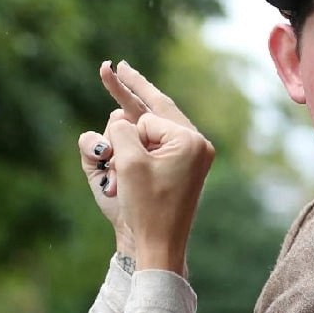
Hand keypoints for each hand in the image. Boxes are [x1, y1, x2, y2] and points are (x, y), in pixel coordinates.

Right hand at [77, 60, 206, 259]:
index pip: (144, 119)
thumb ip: (120, 129)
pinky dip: (143, 135)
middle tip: (116, 66)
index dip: (125, 140)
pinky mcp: (187, 168)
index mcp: (191, 141)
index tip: (126, 167)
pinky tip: (134, 114)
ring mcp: (195, 156)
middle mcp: (198, 144)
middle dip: (134, 89)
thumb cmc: (146, 207)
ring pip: (157, 123)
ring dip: (135, 121)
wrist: (161, 246)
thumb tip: (120, 116)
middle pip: (159, 107)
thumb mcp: (127, 162)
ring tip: (122, 86)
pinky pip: (161, 139)